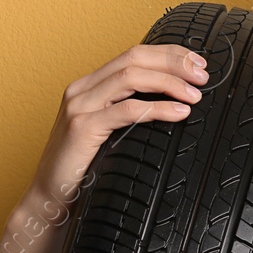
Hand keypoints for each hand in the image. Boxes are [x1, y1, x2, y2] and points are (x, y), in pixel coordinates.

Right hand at [24, 43, 208, 212]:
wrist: (50, 198)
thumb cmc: (83, 169)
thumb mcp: (108, 133)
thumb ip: (129, 114)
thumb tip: (173, 103)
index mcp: (89, 86)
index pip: (133, 55)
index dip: (168, 54)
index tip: (197, 62)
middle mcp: (82, 89)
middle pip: (134, 58)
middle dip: (173, 62)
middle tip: (202, 74)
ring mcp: (80, 106)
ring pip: (131, 77)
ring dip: (169, 82)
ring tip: (195, 94)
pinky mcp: (82, 127)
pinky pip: (127, 111)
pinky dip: (157, 108)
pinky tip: (179, 112)